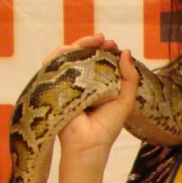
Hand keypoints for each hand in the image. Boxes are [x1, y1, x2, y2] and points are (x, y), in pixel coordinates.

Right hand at [54, 35, 139, 162]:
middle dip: (91, 43)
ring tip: (94, 40)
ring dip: (78, 45)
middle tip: (104, 39)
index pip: (96, 60)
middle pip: (80, 55)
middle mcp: (79, 82)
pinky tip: (71, 49)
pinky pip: (52, 66)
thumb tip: (126, 51)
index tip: (113, 44)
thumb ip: (129, 77)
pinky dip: (60, 55)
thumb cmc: (107, 127)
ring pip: (66, 57)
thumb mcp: (125, 100)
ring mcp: (65, 83)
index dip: (103, 49)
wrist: (89, 144)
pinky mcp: (52, 86)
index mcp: (95, 85)